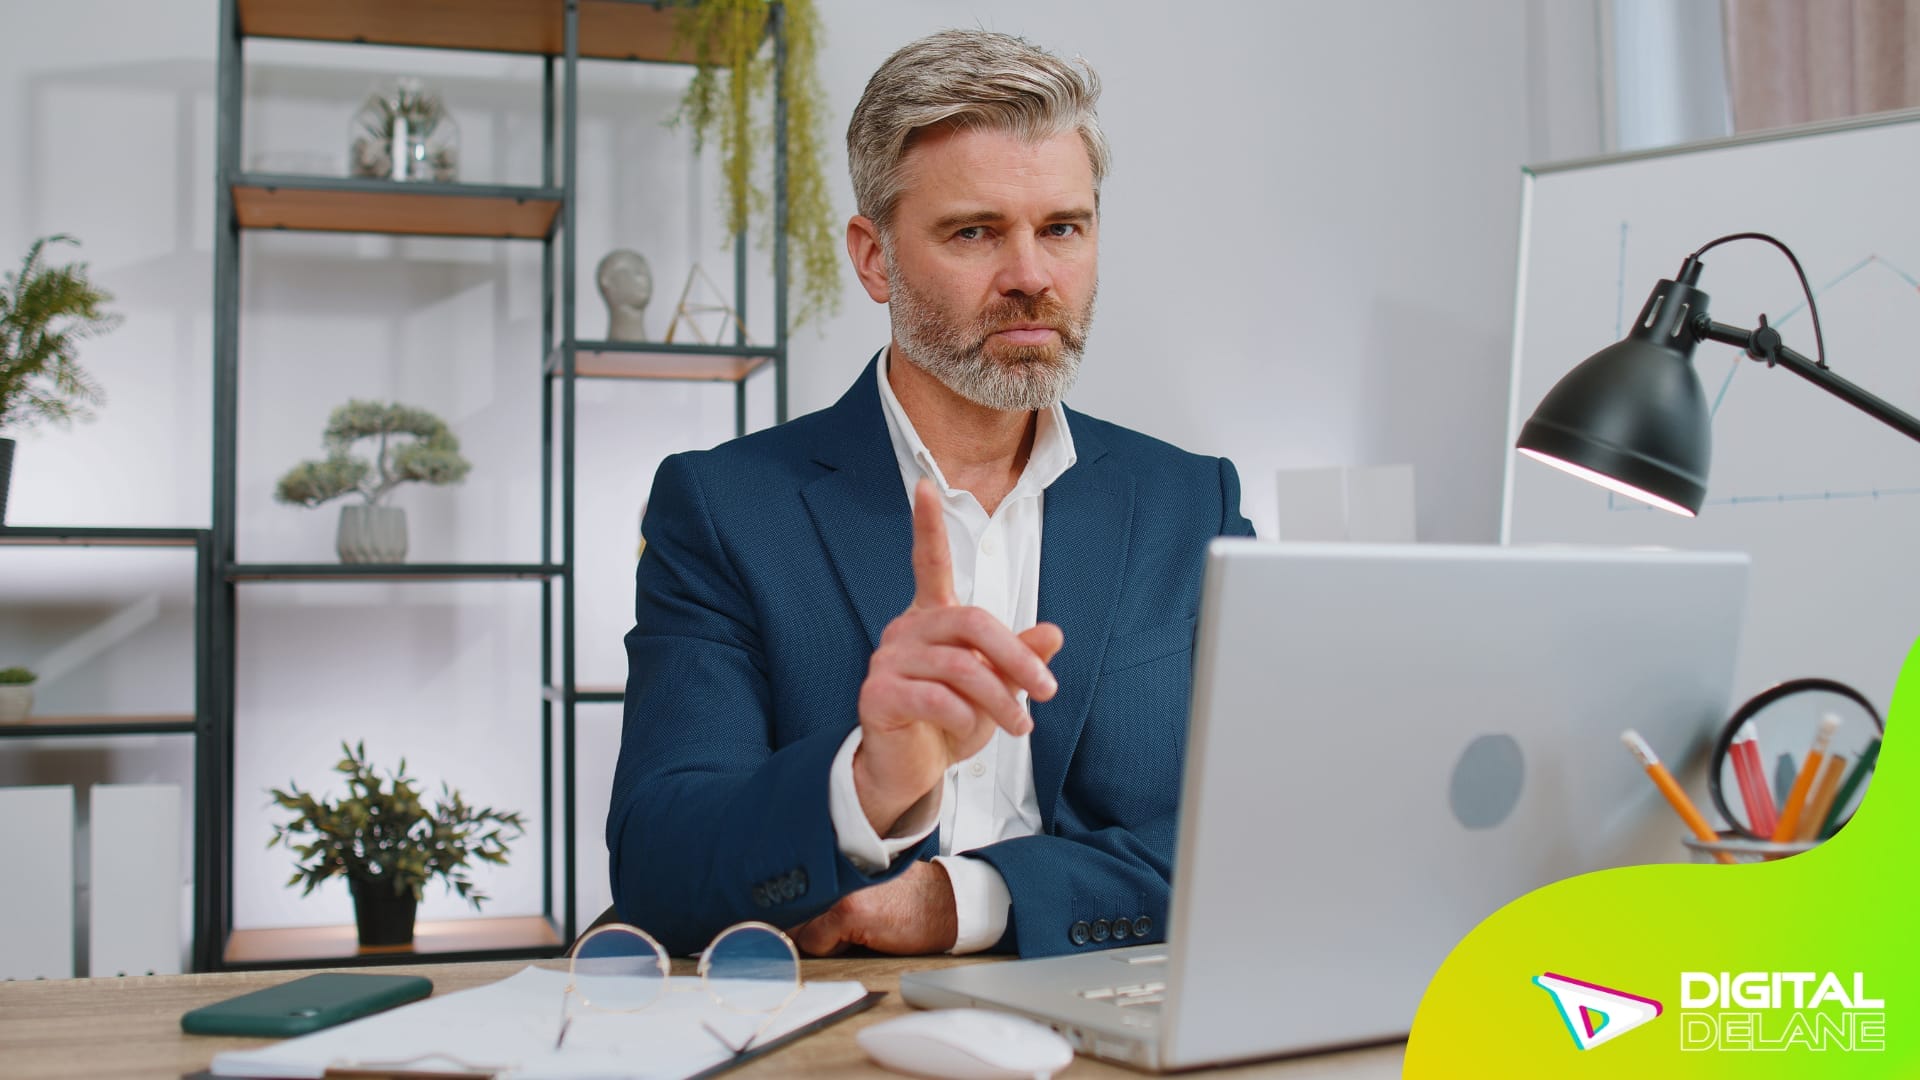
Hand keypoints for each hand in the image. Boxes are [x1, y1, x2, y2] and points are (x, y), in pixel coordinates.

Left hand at [790, 860, 958, 955]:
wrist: (948, 903)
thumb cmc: (910, 896)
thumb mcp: (866, 881)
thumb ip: (832, 886)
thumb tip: (792, 910)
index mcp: (838, 855)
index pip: (791, 880)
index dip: (789, 903)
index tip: (782, 913)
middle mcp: (835, 867)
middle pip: (790, 904)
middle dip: (800, 921)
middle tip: (833, 926)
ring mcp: (840, 889)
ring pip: (799, 925)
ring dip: (818, 935)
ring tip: (854, 929)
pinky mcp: (849, 913)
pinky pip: (815, 942)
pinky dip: (833, 949)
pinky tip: (862, 937)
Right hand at [855, 479, 1063, 834]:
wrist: (911, 771)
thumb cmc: (950, 721)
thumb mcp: (994, 688)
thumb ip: (1018, 658)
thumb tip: (1053, 632)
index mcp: (931, 618)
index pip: (928, 561)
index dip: (926, 524)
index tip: (926, 484)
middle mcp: (906, 630)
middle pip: (972, 621)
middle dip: (1017, 656)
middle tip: (1047, 690)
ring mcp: (887, 661)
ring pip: (960, 666)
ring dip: (1001, 700)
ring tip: (1020, 727)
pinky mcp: (878, 694)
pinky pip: (935, 698)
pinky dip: (965, 717)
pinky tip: (972, 730)